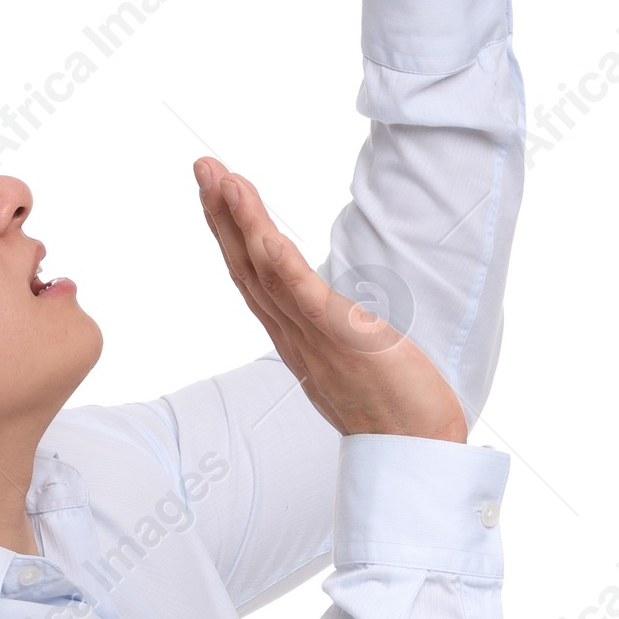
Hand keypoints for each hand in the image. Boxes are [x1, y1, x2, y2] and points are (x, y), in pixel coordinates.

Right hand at [195, 159, 465, 442]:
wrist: (416, 451)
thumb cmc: (394, 412)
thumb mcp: (354, 363)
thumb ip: (337, 336)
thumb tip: (338, 317)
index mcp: (296, 337)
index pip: (254, 277)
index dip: (232, 233)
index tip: (218, 191)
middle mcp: (293, 335)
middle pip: (245, 266)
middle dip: (220, 214)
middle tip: (202, 167)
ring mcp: (312, 335)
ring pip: (262, 269)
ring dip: (238, 219)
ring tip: (220, 176)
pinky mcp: (340, 336)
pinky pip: (299, 289)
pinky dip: (275, 254)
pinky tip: (259, 224)